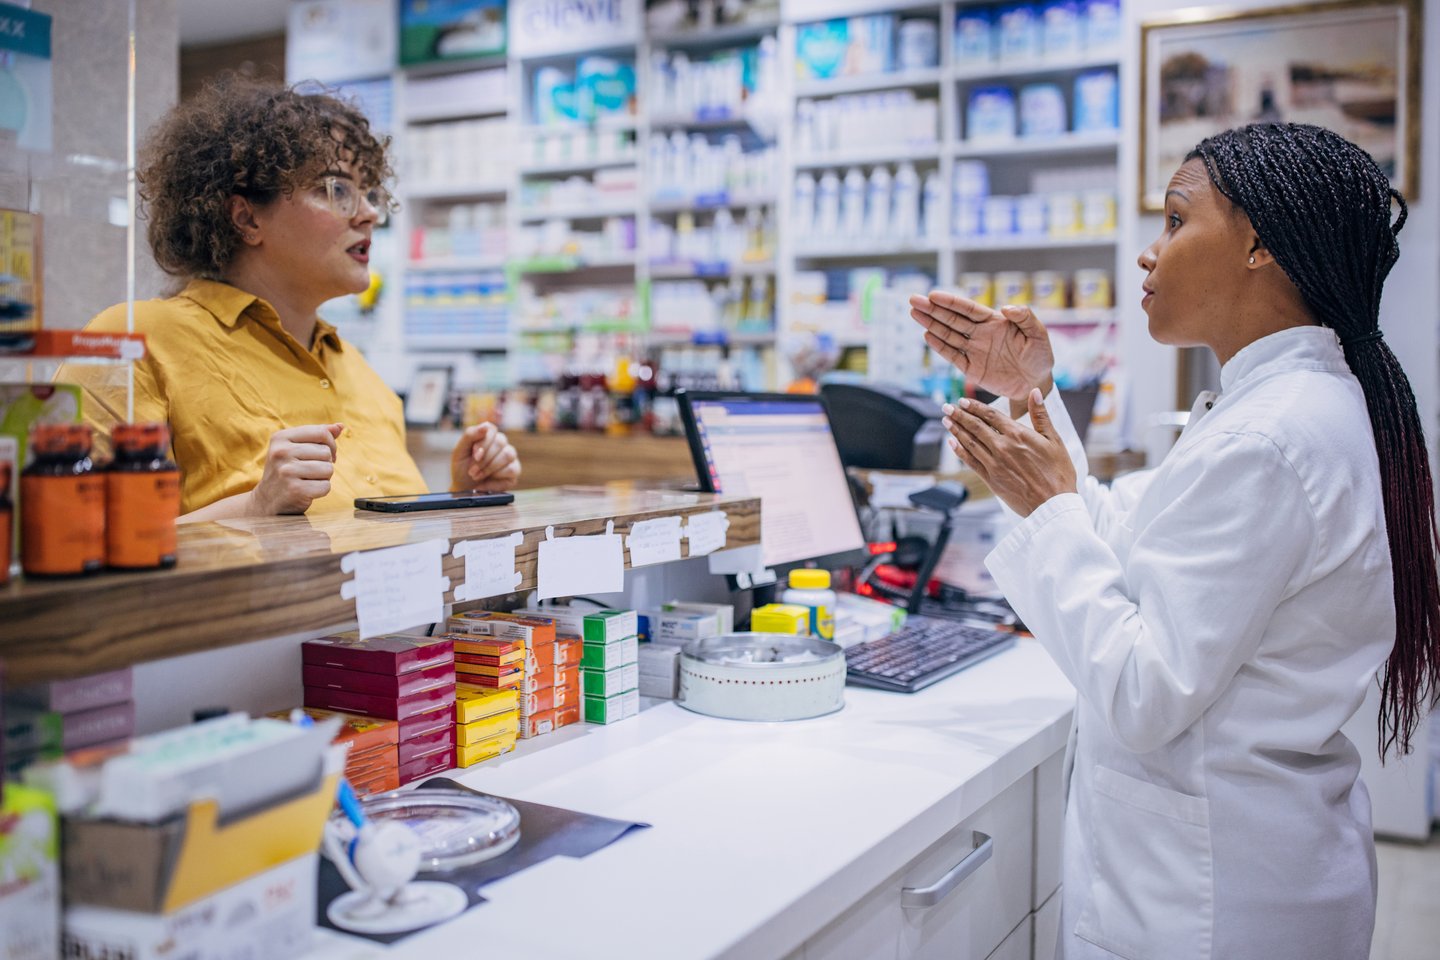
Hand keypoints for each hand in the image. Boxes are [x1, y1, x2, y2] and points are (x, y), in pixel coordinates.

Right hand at [250, 423, 342, 514]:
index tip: (326, 454)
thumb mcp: (295, 448)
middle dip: (325, 463)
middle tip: (310, 471)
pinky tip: (307, 490)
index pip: (321, 432)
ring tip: (308, 479)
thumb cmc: (286, 470)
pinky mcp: (294, 490)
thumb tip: (340, 426)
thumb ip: (318, 436)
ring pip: (328, 469)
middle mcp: (281, 452)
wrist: (267, 500)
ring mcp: (286, 471)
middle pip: (326, 452)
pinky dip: (321, 490)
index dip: (331, 444)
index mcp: (280, 437)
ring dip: (324, 477)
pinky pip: (325, 486)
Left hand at [451, 422, 520, 491]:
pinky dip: (497, 477)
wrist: (464, 488)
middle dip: (484, 458)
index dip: (483, 442)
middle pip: (500, 441)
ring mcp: (509, 457)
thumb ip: (470, 435)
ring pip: (508, 454)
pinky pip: (512, 469)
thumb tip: (485, 425)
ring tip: (477, 476)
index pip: (491, 429)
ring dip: (490, 467)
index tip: (475, 454)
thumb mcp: (459, 451)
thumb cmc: (462, 468)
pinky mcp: (515, 471)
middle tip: (472, 471)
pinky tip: (488, 481)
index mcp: (488, 436)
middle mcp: (501, 444)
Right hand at [911, 291, 1054, 401]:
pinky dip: (940, 347)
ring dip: (931, 324)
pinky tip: (927, 336)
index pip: (968, 309)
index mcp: (995, 322)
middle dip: (933, 309)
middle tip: (913, 299)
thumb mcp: (1039, 334)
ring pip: (948, 335)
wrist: (1036, 383)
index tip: (934, 295)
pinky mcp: (971, 368)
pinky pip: (953, 356)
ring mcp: (974, 351)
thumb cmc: (1040, 356)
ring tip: (914, 313)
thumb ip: (1025, 317)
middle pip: (952, 319)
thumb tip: (1006, 306)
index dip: (951, 302)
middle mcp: (980, 334)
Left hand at [942, 391, 1075, 516]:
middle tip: (947, 407)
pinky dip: (960, 451)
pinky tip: (952, 443)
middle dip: (959, 415)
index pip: (990, 415)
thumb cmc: (1058, 473)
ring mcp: (995, 464)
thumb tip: (1035, 392)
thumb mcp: (1054, 441)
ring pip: (970, 442)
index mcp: (1018, 435)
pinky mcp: (991, 479)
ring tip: (946, 421)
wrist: (1054, 505)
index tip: (963, 401)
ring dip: (956, 430)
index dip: (974, 407)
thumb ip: (1041, 416)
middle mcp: (1003, 447)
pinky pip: (971, 461)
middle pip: (976, 427)